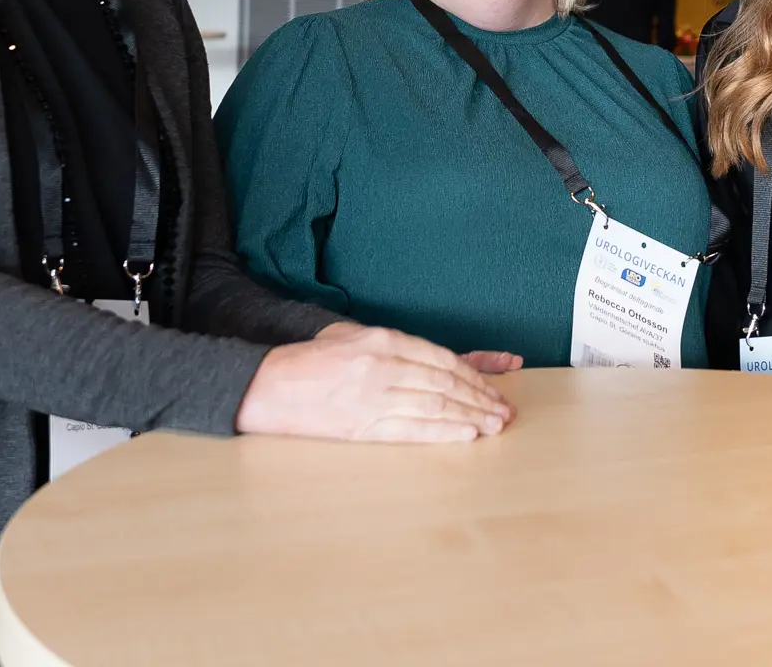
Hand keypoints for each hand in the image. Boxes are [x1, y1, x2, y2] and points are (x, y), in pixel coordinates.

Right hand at [237, 324, 515, 442]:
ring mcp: (373, 398)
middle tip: (503, 412)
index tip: (493, 388)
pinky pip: (411, 430)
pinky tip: (466, 436)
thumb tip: (443, 361)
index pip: (441, 358)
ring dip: (469, 418)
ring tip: (493, 426)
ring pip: (434, 407)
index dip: (474, 375)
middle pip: (444, 383)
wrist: (269, 387)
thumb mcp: (354, 336)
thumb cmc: (313, 361)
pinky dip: (443, 433)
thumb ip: (397, 345)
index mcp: (382, 340)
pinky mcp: (362, 427)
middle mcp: (382, 367)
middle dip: (479, 399)